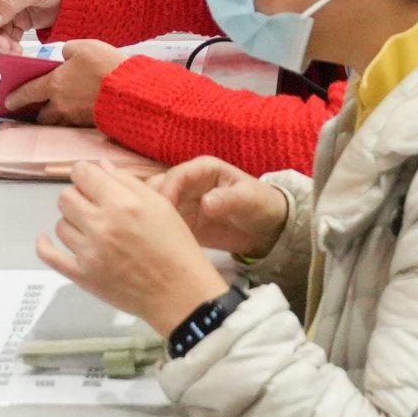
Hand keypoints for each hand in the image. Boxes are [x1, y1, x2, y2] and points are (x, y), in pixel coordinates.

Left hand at [2, 40, 121, 126]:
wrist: (130, 89)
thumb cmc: (107, 68)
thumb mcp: (84, 47)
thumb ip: (68, 50)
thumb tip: (65, 54)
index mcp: (55, 84)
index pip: (28, 93)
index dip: (15, 97)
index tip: (8, 102)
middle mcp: (62, 104)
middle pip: (42, 115)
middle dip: (39, 112)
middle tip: (38, 108)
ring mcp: (77, 117)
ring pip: (58, 123)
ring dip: (56, 119)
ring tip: (60, 111)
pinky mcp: (92, 124)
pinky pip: (77, 125)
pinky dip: (75, 119)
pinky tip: (83, 111)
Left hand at [39, 162, 232, 334]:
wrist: (180, 292)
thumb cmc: (176, 247)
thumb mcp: (160, 205)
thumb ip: (128, 182)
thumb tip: (100, 167)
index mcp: (122, 203)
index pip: (82, 173)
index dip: (86, 173)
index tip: (91, 180)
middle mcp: (101, 225)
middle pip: (65, 197)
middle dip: (78, 196)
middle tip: (94, 206)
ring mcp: (88, 252)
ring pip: (60, 224)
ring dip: (73, 222)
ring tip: (92, 229)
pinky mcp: (82, 275)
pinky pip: (49, 255)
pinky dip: (44, 245)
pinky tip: (46, 239)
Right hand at [157, 157, 291, 258]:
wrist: (267, 228)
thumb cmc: (260, 203)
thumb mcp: (248, 199)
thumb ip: (228, 199)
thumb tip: (205, 203)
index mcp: (202, 169)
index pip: (176, 176)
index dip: (166, 191)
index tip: (161, 211)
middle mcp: (187, 184)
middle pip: (157, 189)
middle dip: (151, 205)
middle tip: (150, 227)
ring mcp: (183, 204)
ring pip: (156, 208)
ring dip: (150, 220)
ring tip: (150, 238)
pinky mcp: (182, 224)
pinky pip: (163, 226)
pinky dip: (157, 234)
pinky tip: (155, 247)